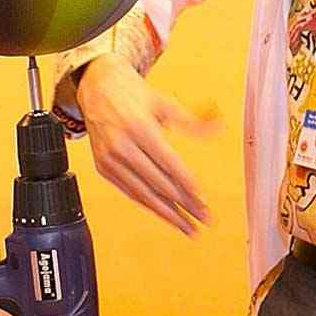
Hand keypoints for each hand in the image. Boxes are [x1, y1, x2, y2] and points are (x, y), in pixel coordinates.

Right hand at [77, 56, 217, 235]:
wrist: (97, 88)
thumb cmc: (132, 94)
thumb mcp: (164, 103)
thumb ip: (192, 120)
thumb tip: (218, 126)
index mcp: (140, 128)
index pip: (169, 165)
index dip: (187, 186)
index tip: (203, 201)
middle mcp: (122, 146)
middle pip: (158, 184)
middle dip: (184, 205)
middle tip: (203, 219)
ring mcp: (110, 159)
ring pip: (143, 194)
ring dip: (167, 214)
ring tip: (187, 227)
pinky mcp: (103, 167)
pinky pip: (129, 192)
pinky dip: (148, 205)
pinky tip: (164, 214)